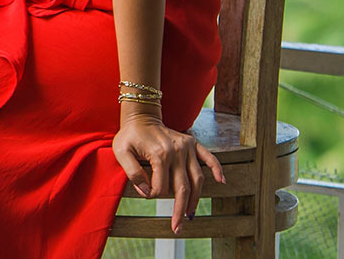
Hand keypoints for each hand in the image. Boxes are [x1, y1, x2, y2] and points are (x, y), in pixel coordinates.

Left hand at [112, 111, 224, 233]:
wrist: (141, 116)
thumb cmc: (130, 135)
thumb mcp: (121, 152)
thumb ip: (132, 173)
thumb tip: (147, 192)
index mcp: (160, 154)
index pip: (161, 187)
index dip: (152, 194)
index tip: (146, 192)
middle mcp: (177, 151)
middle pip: (183, 188)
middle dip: (180, 210)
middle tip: (177, 228)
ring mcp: (187, 147)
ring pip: (197, 179)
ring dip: (195, 199)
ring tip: (190, 214)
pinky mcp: (193, 143)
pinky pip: (209, 157)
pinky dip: (217, 169)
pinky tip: (221, 181)